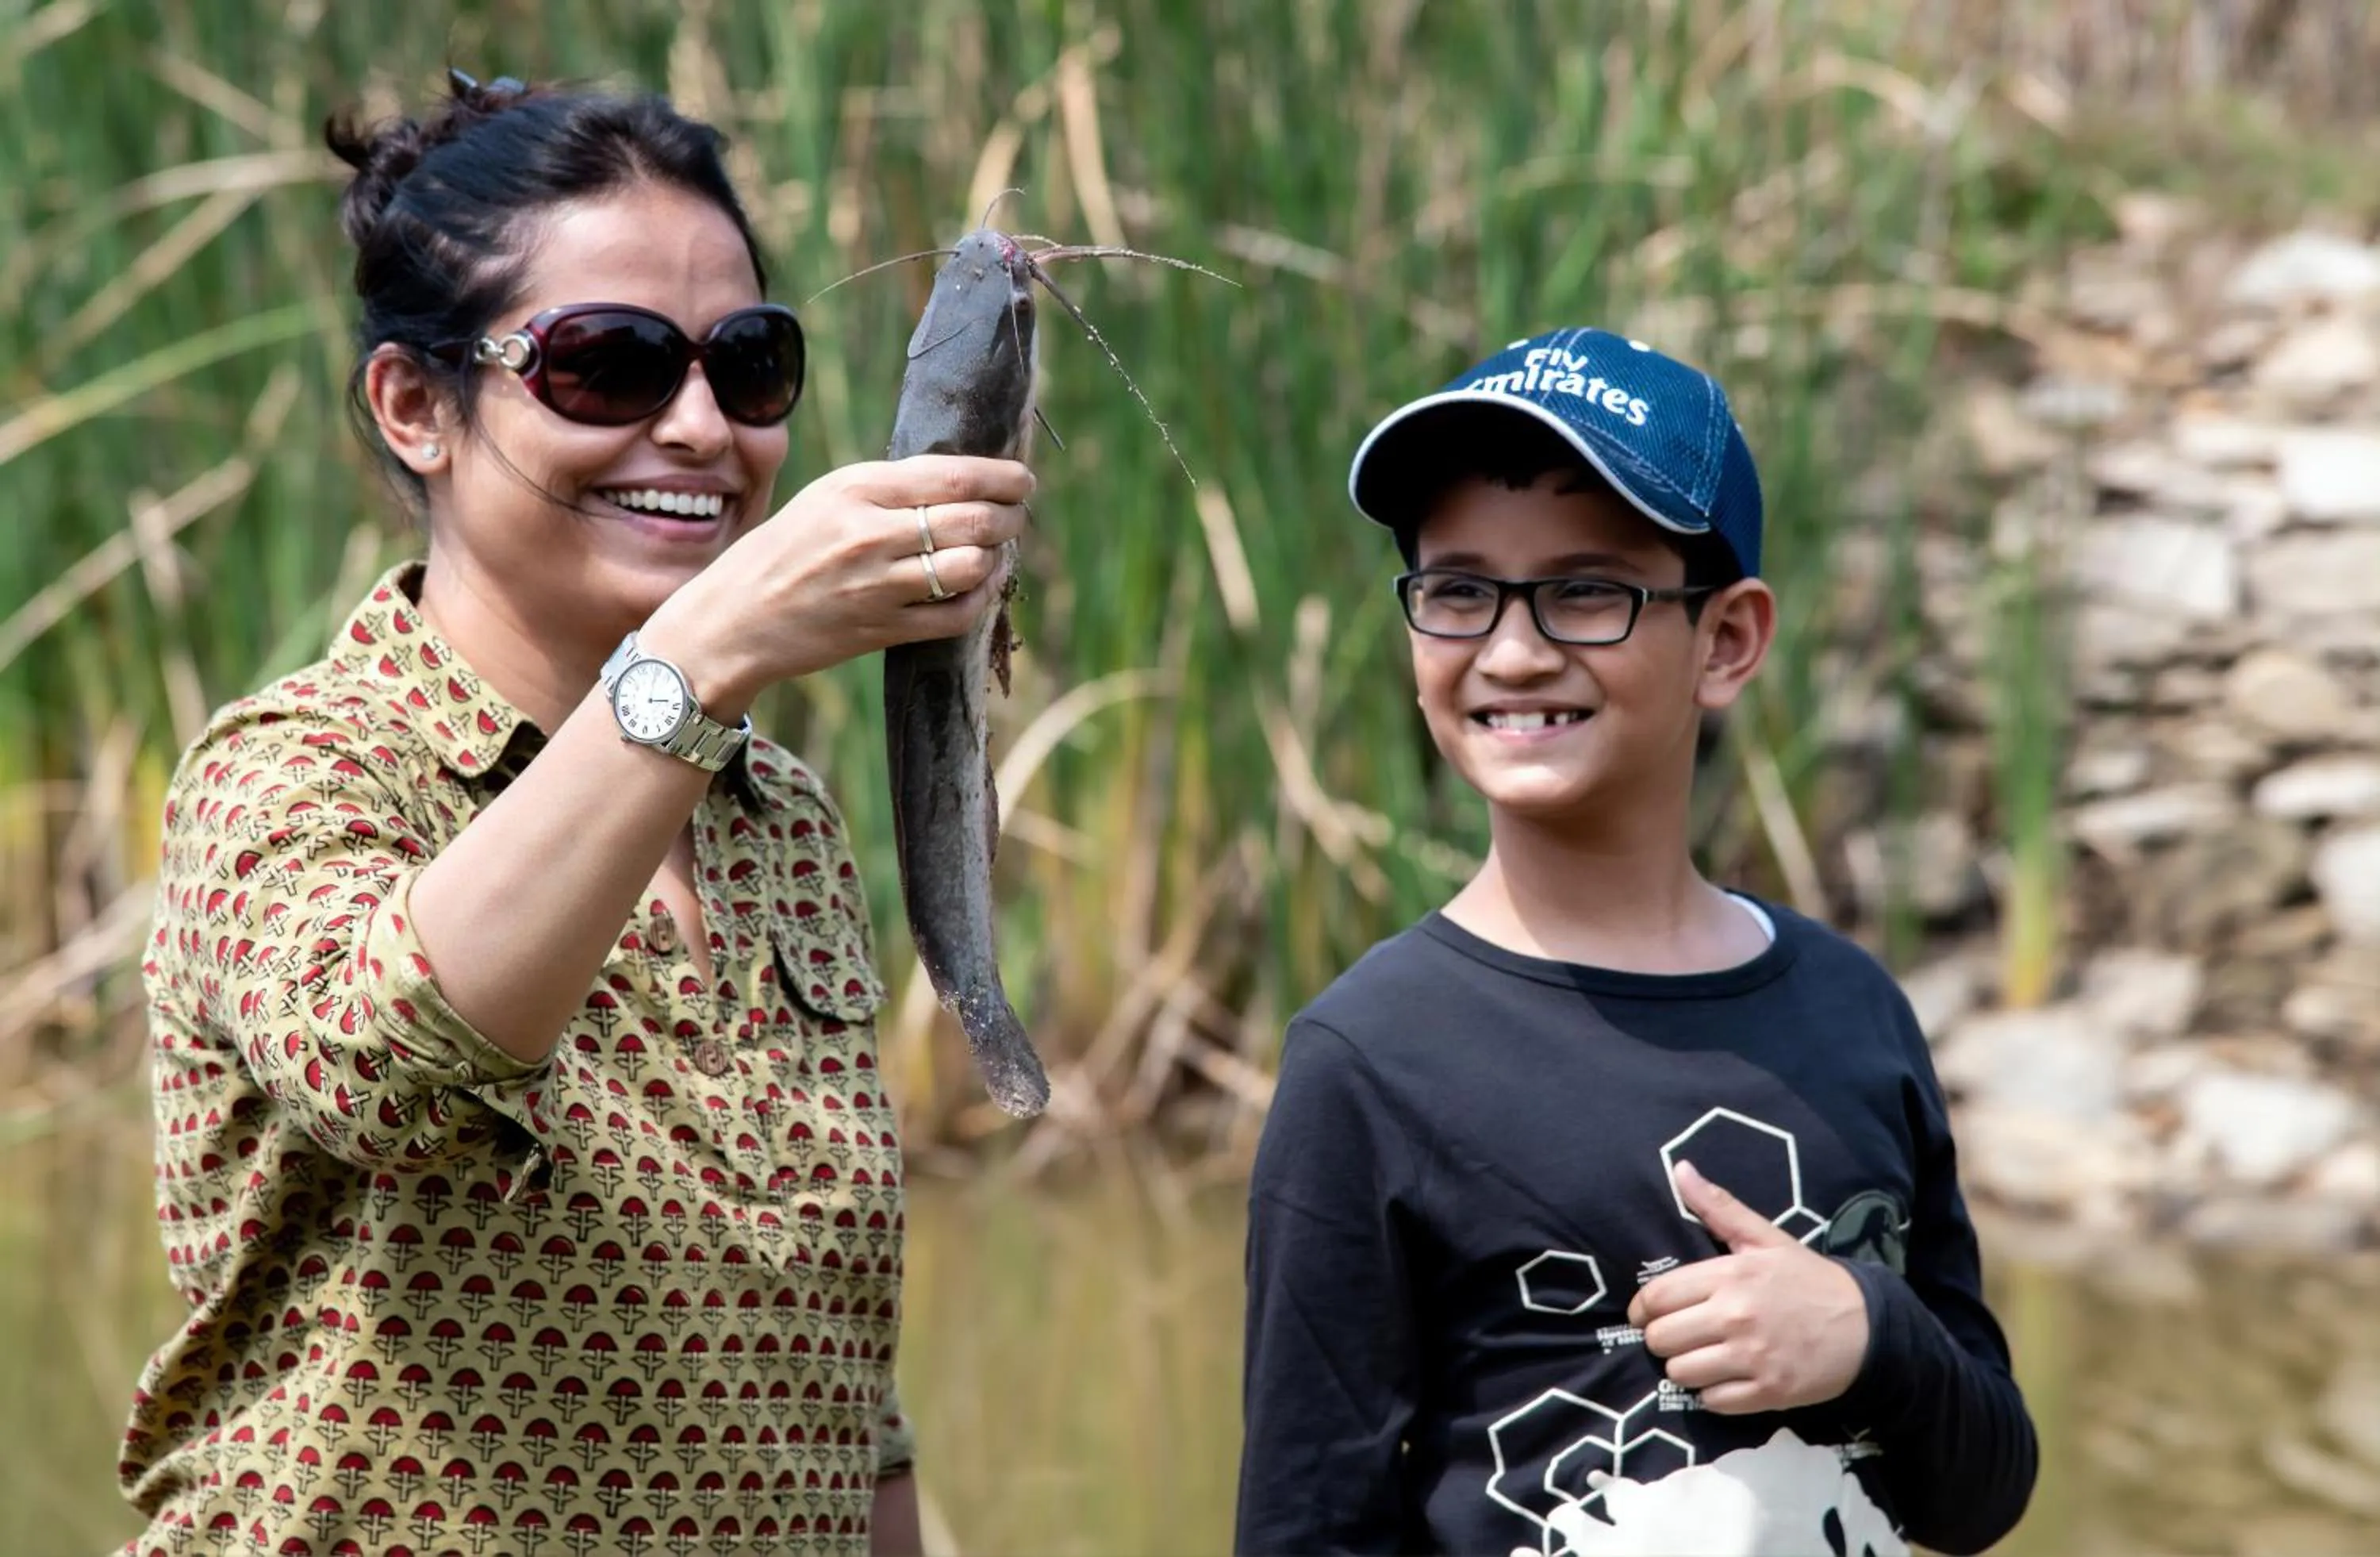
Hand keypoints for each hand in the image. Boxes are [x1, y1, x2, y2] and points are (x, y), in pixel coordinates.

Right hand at [650, 454, 1033, 698]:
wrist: (734, 620)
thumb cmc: (785, 551)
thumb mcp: (827, 498)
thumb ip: (890, 488)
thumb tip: (965, 482)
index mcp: (857, 487)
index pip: (955, 475)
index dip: (1004, 478)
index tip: (1024, 480)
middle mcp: (870, 533)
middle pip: (974, 520)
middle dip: (1010, 518)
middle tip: (1015, 517)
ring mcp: (878, 585)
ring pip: (973, 567)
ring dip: (998, 559)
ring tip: (995, 552)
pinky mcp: (883, 630)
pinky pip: (957, 615)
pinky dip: (979, 600)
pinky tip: (976, 588)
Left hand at [1624, 1159, 1869, 1414]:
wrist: (1867, 1327)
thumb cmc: (1808, 1280)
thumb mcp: (1765, 1238)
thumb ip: (1719, 1207)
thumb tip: (1679, 1169)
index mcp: (1730, 1276)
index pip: (1656, 1298)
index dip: (1644, 1308)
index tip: (1650, 1313)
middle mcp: (1735, 1317)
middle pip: (1660, 1339)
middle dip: (1663, 1337)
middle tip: (1682, 1334)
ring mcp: (1752, 1358)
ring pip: (1680, 1373)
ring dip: (1685, 1367)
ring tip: (1703, 1356)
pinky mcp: (1767, 1393)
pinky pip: (1712, 1402)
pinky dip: (1713, 1394)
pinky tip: (1727, 1378)